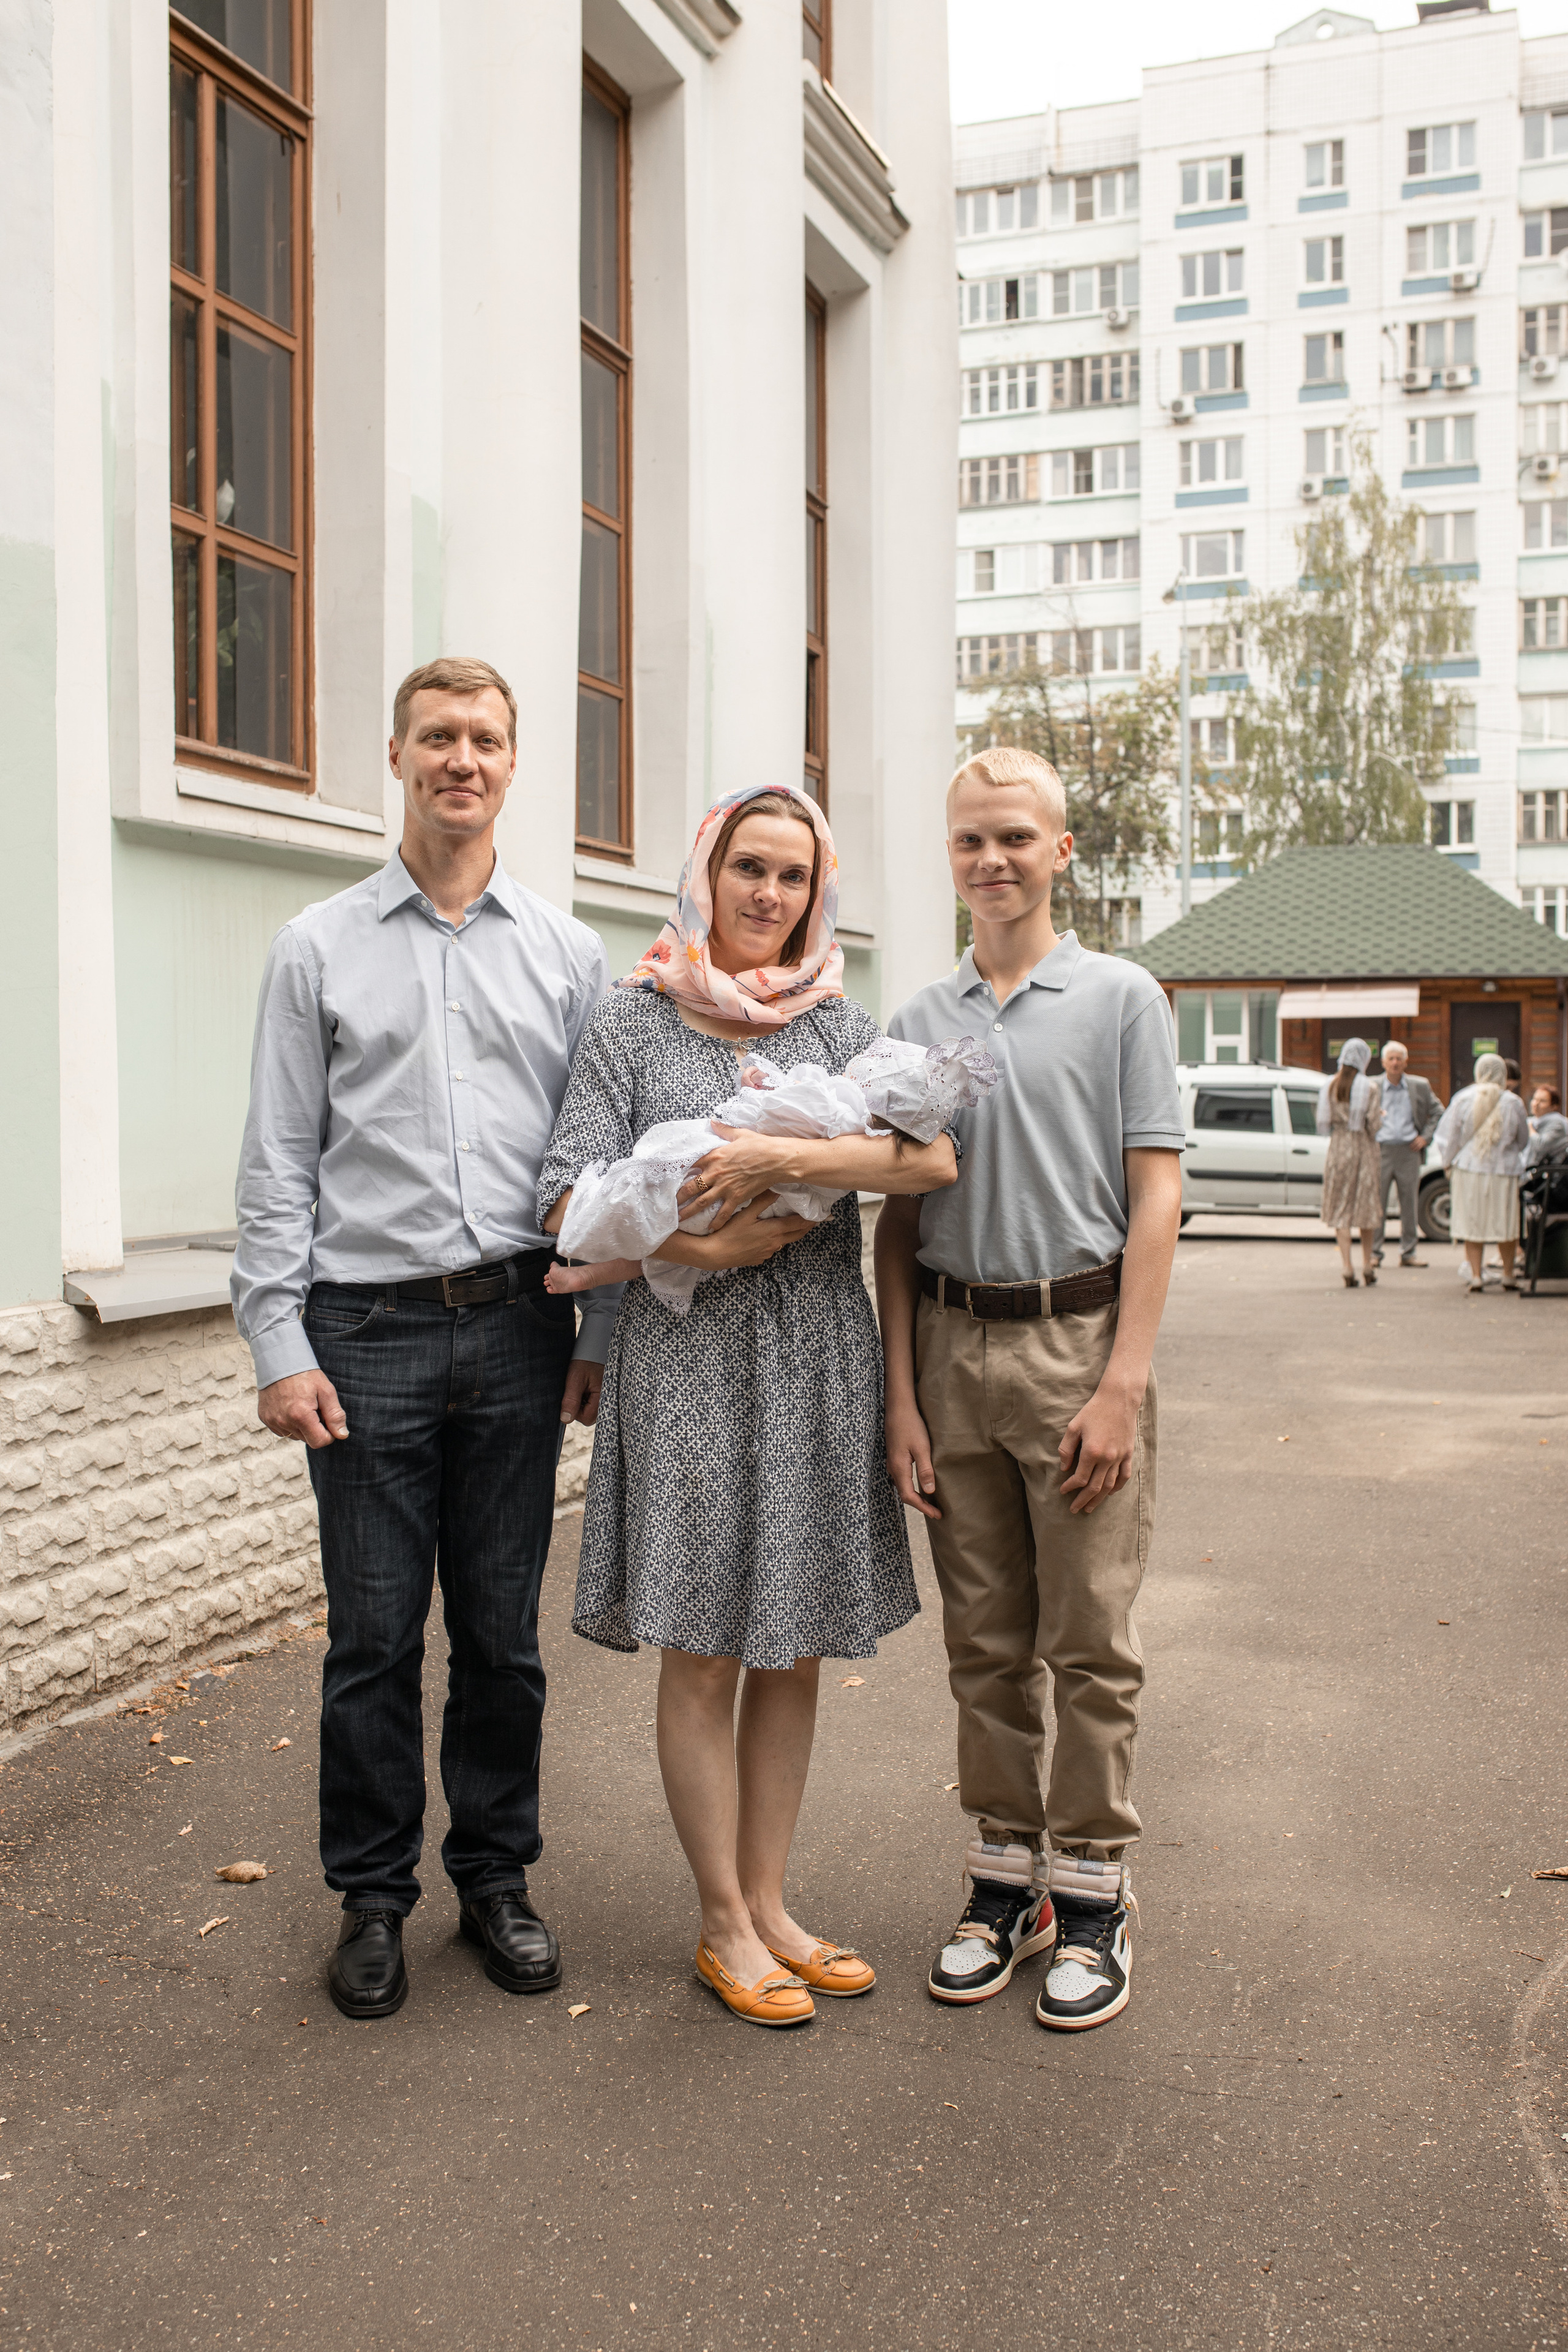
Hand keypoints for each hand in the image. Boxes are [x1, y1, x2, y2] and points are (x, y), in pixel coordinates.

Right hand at [257, 1370, 347, 1449]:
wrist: (278, 1359)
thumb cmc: (304, 1374)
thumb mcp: (325, 1390)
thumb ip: (335, 1415)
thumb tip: (342, 1434)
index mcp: (300, 1415)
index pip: (319, 1442)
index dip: (328, 1434)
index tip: (328, 1420)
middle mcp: (283, 1422)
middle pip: (307, 1439)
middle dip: (315, 1428)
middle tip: (315, 1407)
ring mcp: (272, 1421)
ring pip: (295, 1436)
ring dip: (302, 1426)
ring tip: (302, 1405)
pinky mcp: (265, 1418)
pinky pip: (282, 1430)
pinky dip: (289, 1422)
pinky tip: (290, 1406)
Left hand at [560, 1360, 603, 1427]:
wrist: (597, 1346)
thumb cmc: (587, 1359)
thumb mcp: (575, 1378)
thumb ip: (571, 1400)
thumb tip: (565, 1419)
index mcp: (603, 1397)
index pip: (586, 1419)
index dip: (575, 1411)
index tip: (572, 1395)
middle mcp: (609, 1400)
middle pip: (589, 1416)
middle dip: (579, 1406)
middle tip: (577, 1388)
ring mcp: (608, 1397)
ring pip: (591, 1410)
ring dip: (583, 1401)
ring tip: (582, 1385)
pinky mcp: (605, 1394)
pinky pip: (594, 1403)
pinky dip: (587, 1397)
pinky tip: (586, 1385)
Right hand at [664, 1192, 813, 1269]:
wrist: (714, 1255)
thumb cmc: (729, 1232)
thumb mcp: (746, 1213)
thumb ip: (763, 1201)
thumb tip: (777, 1189)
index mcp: (774, 1231)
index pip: (799, 1224)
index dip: (811, 1219)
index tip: (822, 1215)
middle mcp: (775, 1244)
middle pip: (796, 1235)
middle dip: (806, 1227)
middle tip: (814, 1221)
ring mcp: (767, 1253)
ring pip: (784, 1242)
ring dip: (791, 1234)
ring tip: (794, 1226)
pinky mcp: (758, 1259)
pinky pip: (772, 1249)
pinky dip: (776, 1242)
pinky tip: (770, 1237)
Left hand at [679, 1126, 801, 1230]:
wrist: (776, 1159)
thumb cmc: (759, 1145)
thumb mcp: (739, 1134)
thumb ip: (723, 1130)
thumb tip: (712, 1122)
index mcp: (714, 1156)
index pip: (690, 1165)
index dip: (678, 1173)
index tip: (669, 1180)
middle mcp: (715, 1173)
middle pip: (690, 1187)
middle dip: (678, 1197)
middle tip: (668, 1205)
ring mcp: (725, 1187)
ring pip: (701, 1202)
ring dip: (689, 1211)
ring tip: (679, 1219)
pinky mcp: (736, 1197)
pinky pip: (723, 1212)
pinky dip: (716, 1222)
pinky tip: (710, 1229)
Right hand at [885, 1394, 939, 1519]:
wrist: (898, 1408)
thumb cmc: (911, 1425)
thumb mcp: (922, 1448)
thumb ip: (925, 1471)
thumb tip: (929, 1492)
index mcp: (899, 1468)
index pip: (909, 1497)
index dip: (923, 1507)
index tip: (937, 1514)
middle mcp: (893, 1468)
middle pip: (905, 1494)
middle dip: (920, 1505)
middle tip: (936, 1511)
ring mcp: (892, 1463)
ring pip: (903, 1486)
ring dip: (916, 1496)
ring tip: (931, 1501)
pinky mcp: (895, 1457)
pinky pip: (903, 1478)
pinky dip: (912, 1486)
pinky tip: (922, 1484)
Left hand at [1059, 1377, 1140, 1515]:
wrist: (1118, 1399)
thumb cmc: (1093, 1411)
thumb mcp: (1073, 1427)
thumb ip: (1066, 1448)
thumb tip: (1064, 1467)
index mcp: (1091, 1452)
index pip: (1079, 1478)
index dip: (1070, 1487)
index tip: (1063, 1491)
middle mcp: (1107, 1458)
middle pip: (1094, 1487)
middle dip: (1083, 1500)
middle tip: (1074, 1510)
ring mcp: (1120, 1457)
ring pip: (1110, 1485)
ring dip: (1099, 1499)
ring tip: (1090, 1508)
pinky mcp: (1128, 1453)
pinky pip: (1124, 1476)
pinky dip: (1117, 1487)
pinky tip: (1109, 1493)